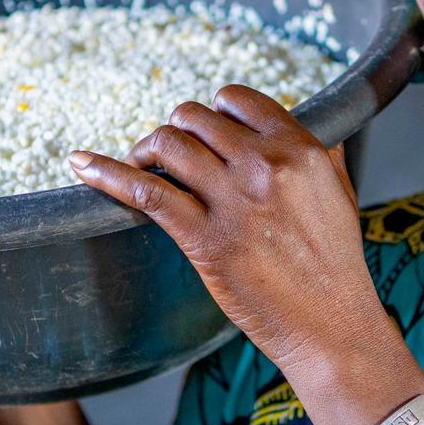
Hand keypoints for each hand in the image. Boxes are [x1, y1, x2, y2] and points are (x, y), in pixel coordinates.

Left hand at [68, 85, 383, 374]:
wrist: (330, 325)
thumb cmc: (335, 265)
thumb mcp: (340, 192)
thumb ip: (322, 152)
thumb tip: (302, 126)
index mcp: (300, 149)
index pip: (235, 99)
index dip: (211, 113)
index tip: (202, 134)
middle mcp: (266, 166)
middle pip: (193, 118)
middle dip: (173, 132)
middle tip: (166, 156)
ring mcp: (233, 202)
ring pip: (168, 145)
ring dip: (144, 150)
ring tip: (139, 165)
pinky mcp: (205, 240)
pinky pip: (145, 192)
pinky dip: (107, 174)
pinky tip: (82, 165)